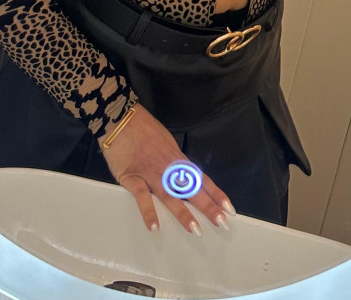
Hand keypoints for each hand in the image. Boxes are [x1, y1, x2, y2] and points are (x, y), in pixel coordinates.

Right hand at [100, 103, 234, 233]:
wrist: (121, 119)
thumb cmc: (145, 129)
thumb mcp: (167, 143)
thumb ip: (176, 162)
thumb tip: (185, 178)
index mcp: (178, 159)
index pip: (201, 179)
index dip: (216, 194)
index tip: (229, 209)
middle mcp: (168, 168)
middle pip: (190, 189)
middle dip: (207, 206)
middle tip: (222, 223)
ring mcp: (151, 173)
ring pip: (170, 195)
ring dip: (183, 213)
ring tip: (195, 230)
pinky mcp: (132, 177)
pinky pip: (141, 196)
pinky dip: (148, 212)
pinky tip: (155, 227)